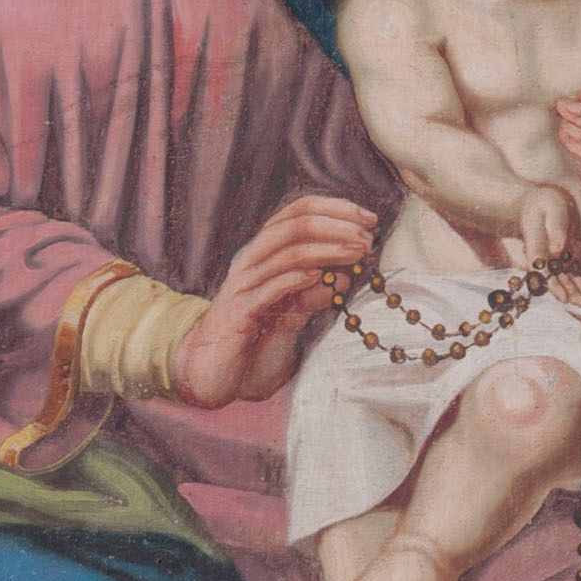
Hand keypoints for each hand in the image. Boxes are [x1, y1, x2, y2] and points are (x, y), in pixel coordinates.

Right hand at [175, 196, 374, 408]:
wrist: (211, 372)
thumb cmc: (251, 340)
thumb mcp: (289, 313)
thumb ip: (312, 294)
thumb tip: (343, 278)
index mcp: (263, 252)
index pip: (298, 211)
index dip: (335, 208)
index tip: (369, 220)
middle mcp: (251, 260)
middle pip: (294, 224)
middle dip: (336, 226)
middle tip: (366, 239)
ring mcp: (243, 283)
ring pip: (285, 252)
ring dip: (327, 250)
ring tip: (355, 254)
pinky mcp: (239, 311)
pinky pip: (269, 288)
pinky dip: (297, 279)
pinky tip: (321, 277)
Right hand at [516, 183, 580, 310]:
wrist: (536, 206)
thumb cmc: (542, 204)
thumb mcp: (550, 208)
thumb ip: (555, 227)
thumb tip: (559, 248)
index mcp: (538, 250)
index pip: (544, 272)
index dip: (554, 286)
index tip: (564, 299)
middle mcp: (546, 260)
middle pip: (558, 282)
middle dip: (573, 296)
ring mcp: (556, 260)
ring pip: (567, 280)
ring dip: (580, 293)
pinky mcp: (565, 258)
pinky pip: (574, 274)